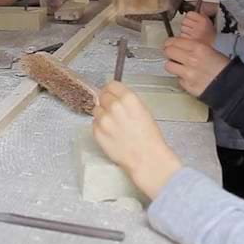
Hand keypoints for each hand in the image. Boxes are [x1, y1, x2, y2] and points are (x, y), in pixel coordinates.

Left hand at [93, 81, 182, 199]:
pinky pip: (94, 123)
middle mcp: (114, 106)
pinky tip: (111, 133)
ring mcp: (103, 119)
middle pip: (102, 95)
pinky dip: (100, 127)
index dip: (111, 90)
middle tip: (113, 110)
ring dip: (102, 114)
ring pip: (96, 109)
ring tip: (114, 125)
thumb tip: (115, 95)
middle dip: (106, 101)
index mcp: (128, 99)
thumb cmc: (148, 137)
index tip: (111, 93)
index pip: (111, 85)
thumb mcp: (143, 110)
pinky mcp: (96, 132)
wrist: (146, 158)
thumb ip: (127, 100)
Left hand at [164, 37, 228, 96]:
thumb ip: (194, 48)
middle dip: (169, 53)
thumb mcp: (210, 51)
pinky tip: (189, 77)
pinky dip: (181, 78)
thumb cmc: (223, 68)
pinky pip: (177, 79)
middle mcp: (191, 59)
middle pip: (168, 51)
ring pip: (168, 65)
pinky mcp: (186, 85)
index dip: (170, 43)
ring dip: (173, 66)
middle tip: (173, 55)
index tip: (169, 45)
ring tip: (180, 67)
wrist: (231, 86)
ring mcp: (187, 73)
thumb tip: (178, 46)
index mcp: (198, 48)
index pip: (174, 41)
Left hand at [180, 11, 215, 45]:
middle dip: (186, 24)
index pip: (189, 14)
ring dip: (185, 31)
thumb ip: (200, 15)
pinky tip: (191, 38)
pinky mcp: (189, 41)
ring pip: (182, 28)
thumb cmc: (209, 34)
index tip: (192, 19)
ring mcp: (194, 34)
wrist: (215, 45)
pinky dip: (184, 37)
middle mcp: (199, 26)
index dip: (189, 16)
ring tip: (192, 34)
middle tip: (192, 28)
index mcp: (203, 20)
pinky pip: (182, 36)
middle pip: (184, 21)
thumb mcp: (208, 21)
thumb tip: (191, 9)